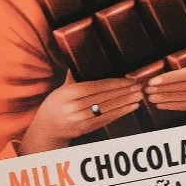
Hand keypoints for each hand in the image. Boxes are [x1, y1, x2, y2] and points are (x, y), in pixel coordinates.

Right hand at [19, 72, 141, 153]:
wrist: (46, 129)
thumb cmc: (55, 104)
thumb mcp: (62, 88)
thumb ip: (74, 75)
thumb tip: (83, 55)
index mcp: (69, 93)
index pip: (96, 86)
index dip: (114, 83)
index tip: (129, 80)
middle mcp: (74, 107)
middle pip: (104, 98)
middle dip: (124, 92)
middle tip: (139, 86)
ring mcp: (79, 120)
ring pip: (107, 109)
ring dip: (125, 103)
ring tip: (139, 96)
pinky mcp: (85, 130)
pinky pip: (106, 120)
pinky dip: (120, 113)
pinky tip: (131, 108)